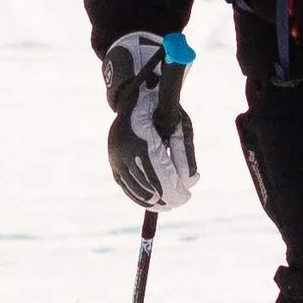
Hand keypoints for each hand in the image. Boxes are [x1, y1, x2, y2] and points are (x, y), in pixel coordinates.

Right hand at [103, 29, 197, 207]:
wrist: (136, 97)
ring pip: (135, 190)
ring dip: (154, 201)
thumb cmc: (163, 109)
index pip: (160, 176)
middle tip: (182, 199)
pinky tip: (153, 201)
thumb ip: (184, 154)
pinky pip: (125, 186)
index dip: (175, 190)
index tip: (187, 196)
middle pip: (148, 187)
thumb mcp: (180, 126)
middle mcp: (124, 150)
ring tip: (169, 205)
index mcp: (142, 138)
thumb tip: (190, 182)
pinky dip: (139, 196)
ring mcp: (115, 157)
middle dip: (167, 197)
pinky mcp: (113, 162)